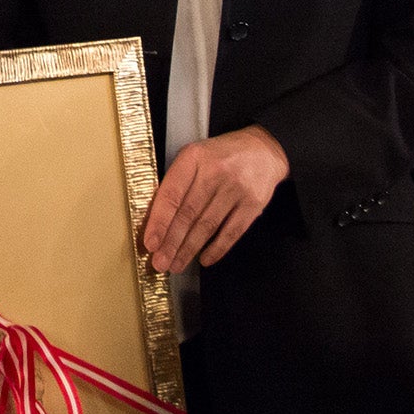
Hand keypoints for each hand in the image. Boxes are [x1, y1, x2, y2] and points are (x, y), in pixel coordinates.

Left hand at [142, 125, 289, 273]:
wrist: (263, 149)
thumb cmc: (221, 156)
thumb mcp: (195, 156)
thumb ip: (177, 182)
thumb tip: (155, 219)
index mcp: (193, 158)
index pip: (171, 194)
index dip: (159, 221)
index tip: (150, 243)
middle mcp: (215, 172)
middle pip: (188, 214)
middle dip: (171, 242)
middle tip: (160, 263)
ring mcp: (236, 189)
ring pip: (207, 225)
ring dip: (189, 249)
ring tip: (176, 264)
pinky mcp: (253, 203)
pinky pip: (232, 231)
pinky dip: (217, 248)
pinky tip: (204, 259)